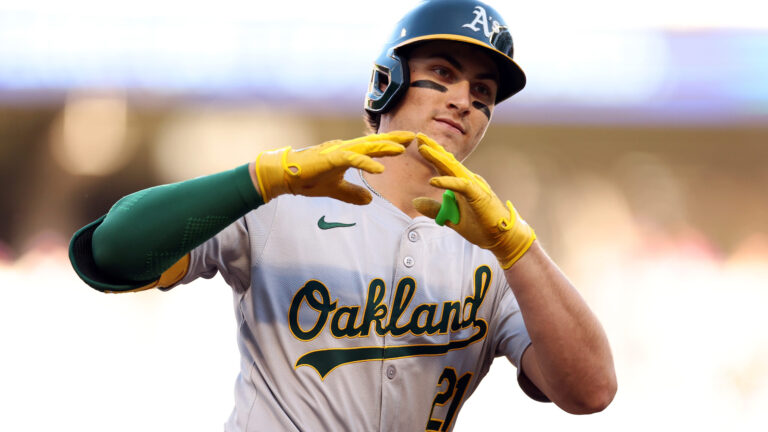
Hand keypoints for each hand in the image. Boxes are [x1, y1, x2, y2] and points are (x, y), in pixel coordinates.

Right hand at [254, 131, 414, 203]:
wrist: (286, 177)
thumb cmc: (308, 180)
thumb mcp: (336, 190)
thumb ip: (353, 193)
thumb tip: (369, 200)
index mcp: (348, 154)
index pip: (374, 146)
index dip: (391, 144)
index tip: (409, 142)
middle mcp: (345, 149)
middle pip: (374, 142)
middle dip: (394, 139)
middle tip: (415, 136)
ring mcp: (337, 152)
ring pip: (365, 147)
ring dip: (384, 148)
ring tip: (402, 149)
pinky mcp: (330, 159)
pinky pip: (351, 160)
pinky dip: (366, 163)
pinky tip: (379, 169)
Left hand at [412, 133, 535, 267]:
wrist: (502, 238)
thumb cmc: (480, 226)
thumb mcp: (451, 218)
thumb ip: (435, 209)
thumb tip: (416, 201)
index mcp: (461, 185)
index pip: (444, 166)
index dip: (432, 154)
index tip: (419, 143)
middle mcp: (468, 181)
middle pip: (448, 162)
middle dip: (433, 148)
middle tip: (418, 136)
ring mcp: (474, 187)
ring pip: (453, 169)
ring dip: (437, 158)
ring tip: (423, 149)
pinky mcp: (479, 196)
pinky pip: (461, 186)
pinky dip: (447, 182)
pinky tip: (433, 181)